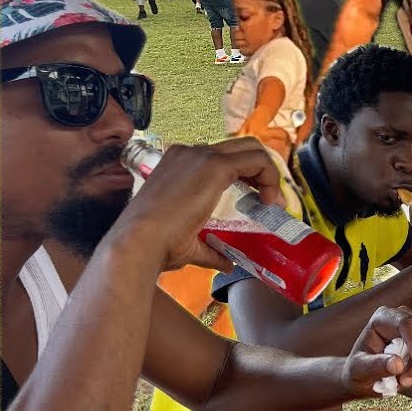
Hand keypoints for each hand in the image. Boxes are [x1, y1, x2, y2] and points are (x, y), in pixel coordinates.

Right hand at [108, 137, 282, 272]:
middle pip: (240, 147)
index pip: (222, 158)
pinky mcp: (214, 165)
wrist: (139, 243)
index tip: (258, 200)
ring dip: (268, 174)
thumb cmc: (156, 245)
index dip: (246, 176)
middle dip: (261, 171)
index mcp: (179, 164)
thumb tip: (228, 262)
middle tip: (269, 200)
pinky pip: (256, 160)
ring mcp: (201, 156)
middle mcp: (190, 153)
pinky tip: (269, 202)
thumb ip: (211, 248)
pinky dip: (270, 177)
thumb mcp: (188, 242)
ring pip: (251, 149)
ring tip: (272, 203)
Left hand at [342, 305, 411, 394]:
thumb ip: (375, 366)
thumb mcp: (359, 370)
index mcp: (384, 318)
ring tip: (401, 382)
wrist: (364, 378)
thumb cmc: (358, 371)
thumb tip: (398, 364)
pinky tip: (409, 379)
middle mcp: (403, 319)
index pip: (406, 322)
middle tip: (403, 382)